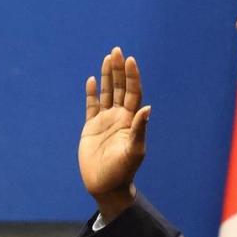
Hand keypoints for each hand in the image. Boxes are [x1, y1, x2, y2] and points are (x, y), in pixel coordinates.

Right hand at [78, 47, 150, 220]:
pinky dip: (91, 93)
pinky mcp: (91, 128)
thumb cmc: (123, 171)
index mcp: (130, 120)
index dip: (132, 76)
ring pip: (106, 93)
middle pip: (119, 88)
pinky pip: (91, 106)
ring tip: (107, 58)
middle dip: (118, 70)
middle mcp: (119, 117)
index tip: (130, 60)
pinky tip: (90, 80)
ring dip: (106, 76)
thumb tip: (147, 107)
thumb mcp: (134, 151)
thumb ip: (139, 129)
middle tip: (116, 51)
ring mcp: (105, 121)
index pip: (132, 92)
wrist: (105, 186)